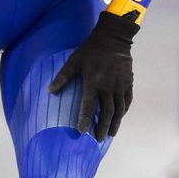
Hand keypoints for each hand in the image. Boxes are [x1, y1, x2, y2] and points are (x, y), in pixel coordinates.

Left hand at [48, 10, 139, 140]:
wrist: (114, 38)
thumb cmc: (91, 50)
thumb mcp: (74, 61)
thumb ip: (63, 77)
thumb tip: (50, 91)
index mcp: (93, 82)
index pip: (88, 106)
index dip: (84, 120)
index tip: (82, 132)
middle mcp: (108, 87)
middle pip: (106, 112)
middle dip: (102, 127)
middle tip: (99, 139)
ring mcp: (120, 86)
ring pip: (118, 110)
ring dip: (115, 123)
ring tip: (110, 134)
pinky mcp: (128, 83)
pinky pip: (127, 101)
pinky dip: (124, 111)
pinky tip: (120, 118)